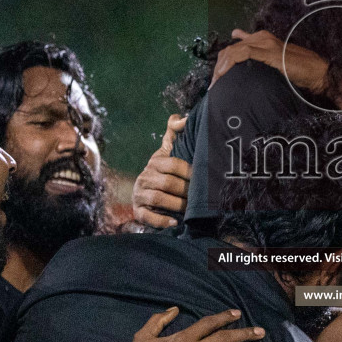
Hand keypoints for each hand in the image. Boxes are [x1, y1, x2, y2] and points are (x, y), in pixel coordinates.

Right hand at [133, 114, 190, 228]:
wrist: (147, 190)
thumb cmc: (165, 169)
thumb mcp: (169, 149)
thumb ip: (175, 131)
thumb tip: (183, 118)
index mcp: (155, 162)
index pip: (173, 164)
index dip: (189, 171)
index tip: (203, 177)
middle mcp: (145, 177)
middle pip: (167, 184)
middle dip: (186, 191)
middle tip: (201, 197)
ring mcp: (140, 195)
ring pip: (158, 199)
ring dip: (177, 205)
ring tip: (191, 210)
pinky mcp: (138, 211)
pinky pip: (147, 217)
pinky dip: (161, 221)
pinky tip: (175, 223)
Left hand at [213, 29, 331, 96]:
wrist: (317, 71)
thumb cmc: (299, 70)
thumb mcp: (274, 64)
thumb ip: (260, 62)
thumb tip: (244, 72)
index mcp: (262, 39)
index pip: (234, 48)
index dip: (222, 64)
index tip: (217, 81)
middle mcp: (261, 37)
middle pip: (230, 49)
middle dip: (219, 67)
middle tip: (214, 85)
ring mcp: (265, 43)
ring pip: (233, 50)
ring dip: (221, 68)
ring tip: (216, 83)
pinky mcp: (268, 51)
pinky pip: (243, 52)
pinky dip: (230, 63)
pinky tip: (224, 75)